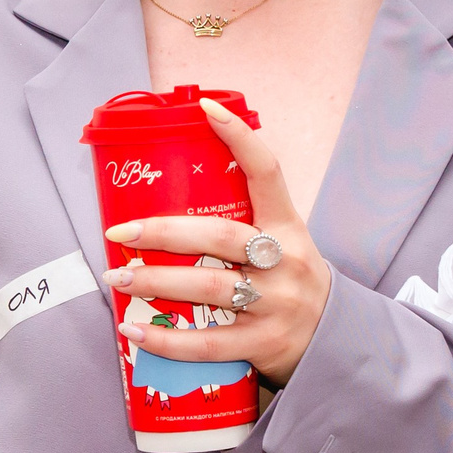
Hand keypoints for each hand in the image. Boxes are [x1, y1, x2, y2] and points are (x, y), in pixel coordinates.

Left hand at [105, 98, 333, 386]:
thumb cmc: (292, 283)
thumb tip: (170, 202)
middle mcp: (285, 262)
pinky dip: (166, 340)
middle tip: (121, 232)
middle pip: (219, 236)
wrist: (335, 341)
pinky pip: (207, 343)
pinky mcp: (264, 344)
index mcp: (289, 227)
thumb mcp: (284, 243)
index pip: (267, 172)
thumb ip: (242, 224)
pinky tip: (134, 331)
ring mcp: (275, 304)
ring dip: (155, 282)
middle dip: (164, 232)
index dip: (239, 138)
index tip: (205, 108)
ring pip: (208, 288)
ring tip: (117, 278)